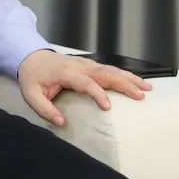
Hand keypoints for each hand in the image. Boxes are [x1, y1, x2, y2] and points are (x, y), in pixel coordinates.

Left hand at [17, 49, 151, 126]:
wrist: (32, 57)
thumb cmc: (33, 77)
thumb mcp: (31, 95)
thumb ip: (45, 109)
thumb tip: (61, 122)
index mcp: (65, 72)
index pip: (85, 82)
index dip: (97, 93)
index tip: (107, 107)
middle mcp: (79, 66)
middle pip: (105, 73)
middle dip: (124, 84)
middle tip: (140, 95)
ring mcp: (87, 64)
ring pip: (112, 69)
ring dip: (130, 78)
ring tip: (147, 88)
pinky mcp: (91, 66)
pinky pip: (110, 69)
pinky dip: (125, 75)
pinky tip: (137, 82)